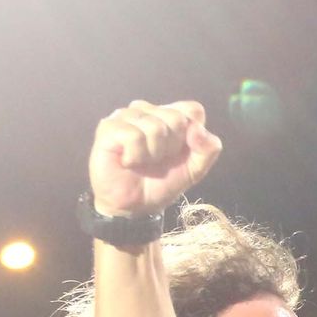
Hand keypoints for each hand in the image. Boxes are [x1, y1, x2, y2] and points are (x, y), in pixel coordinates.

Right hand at [88, 100, 222, 217]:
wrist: (134, 206)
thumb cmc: (160, 183)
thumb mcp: (195, 169)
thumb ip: (208, 149)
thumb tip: (198, 129)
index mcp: (169, 114)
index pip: (193, 110)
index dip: (193, 137)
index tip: (179, 153)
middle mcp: (148, 110)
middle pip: (177, 119)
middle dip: (172, 148)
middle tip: (157, 160)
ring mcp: (126, 115)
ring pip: (155, 127)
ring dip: (153, 154)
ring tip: (142, 161)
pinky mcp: (109, 127)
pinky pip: (134, 136)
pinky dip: (136, 156)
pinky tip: (128, 161)